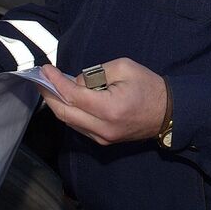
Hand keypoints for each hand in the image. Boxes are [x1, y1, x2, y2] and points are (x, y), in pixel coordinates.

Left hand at [38, 58, 167, 144]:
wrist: (169, 113)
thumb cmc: (148, 86)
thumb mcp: (124, 68)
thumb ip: (95, 73)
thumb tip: (75, 83)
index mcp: (109, 108)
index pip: (72, 96)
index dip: (55, 82)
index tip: (45, 69)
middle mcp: (103, 128)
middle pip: (64, 113)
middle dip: (49, 95)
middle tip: (41, 79)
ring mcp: (102, 138)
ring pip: (69, 121)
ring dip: (57, 104)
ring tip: (50, 87)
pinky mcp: (104, 141)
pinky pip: (79, 126)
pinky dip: (70, 112)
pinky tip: (67, 99)